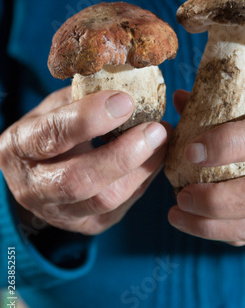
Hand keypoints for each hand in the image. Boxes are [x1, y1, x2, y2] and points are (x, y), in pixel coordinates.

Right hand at [0, 87, 168, 234]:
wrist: (36, 176)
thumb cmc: (48, 132)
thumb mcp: (53, 108)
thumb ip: (82, 97)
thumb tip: (128, 82)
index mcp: (19, 149)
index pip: (51, 136)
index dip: (89, 118)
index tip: (125, 100)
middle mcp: (34, 189)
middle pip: (78, 181)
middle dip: (122, 154)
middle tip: (155, 129)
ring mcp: (60, 214)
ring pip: (106, 200)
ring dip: (142, 168)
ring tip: (162, 139)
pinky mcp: (88, 225)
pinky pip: (122, 205)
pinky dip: (143, 178)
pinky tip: (154, 156)